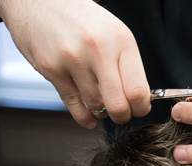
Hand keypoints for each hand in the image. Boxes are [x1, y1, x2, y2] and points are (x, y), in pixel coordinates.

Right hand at [0, 0, 150, 127]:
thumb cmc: (80, 19)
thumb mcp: (113, 33)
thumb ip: (126, 64)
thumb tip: (139, 99)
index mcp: (121, 40)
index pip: (138, 90)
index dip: (140, 107)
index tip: (138, 109)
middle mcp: (98, 49)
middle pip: (118, 104)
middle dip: (122, 116)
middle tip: (121, 115)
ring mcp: (72, 59)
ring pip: (96, 105)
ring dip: (101, 112)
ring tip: (101, 106)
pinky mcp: (51, 68)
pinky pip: (73, 104)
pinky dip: (83, 117)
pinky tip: (89, 119)